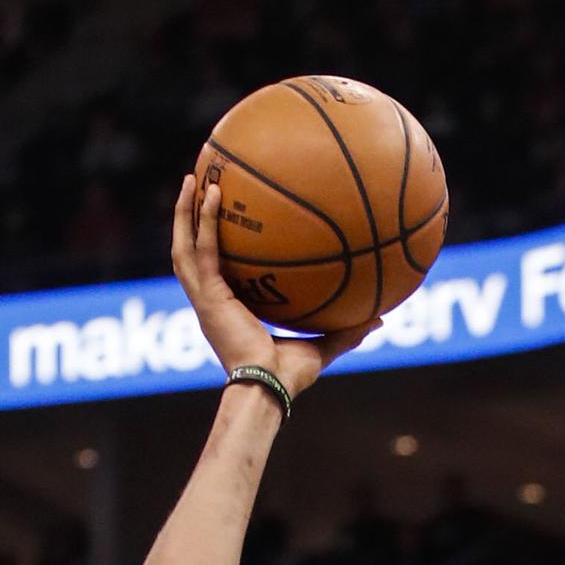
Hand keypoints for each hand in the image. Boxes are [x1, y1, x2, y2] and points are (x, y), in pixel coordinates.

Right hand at [172, 172, 377, 401]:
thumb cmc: (289, 377)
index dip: (216, 243)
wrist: (269, 388)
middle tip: (199, 183)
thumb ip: (346, 330)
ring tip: (194, 176)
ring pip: (184, 245)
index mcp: (229, 309)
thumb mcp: (322, 347)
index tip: (226, 217)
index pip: (218, 270)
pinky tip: (214, 193)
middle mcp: (212, 301)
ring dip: (184, 211)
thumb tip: (380, 319)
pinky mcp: (208, 297)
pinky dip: (206, 220)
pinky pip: (203, 250)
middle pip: (191, 250)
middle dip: (191, 217)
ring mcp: (205, 299)